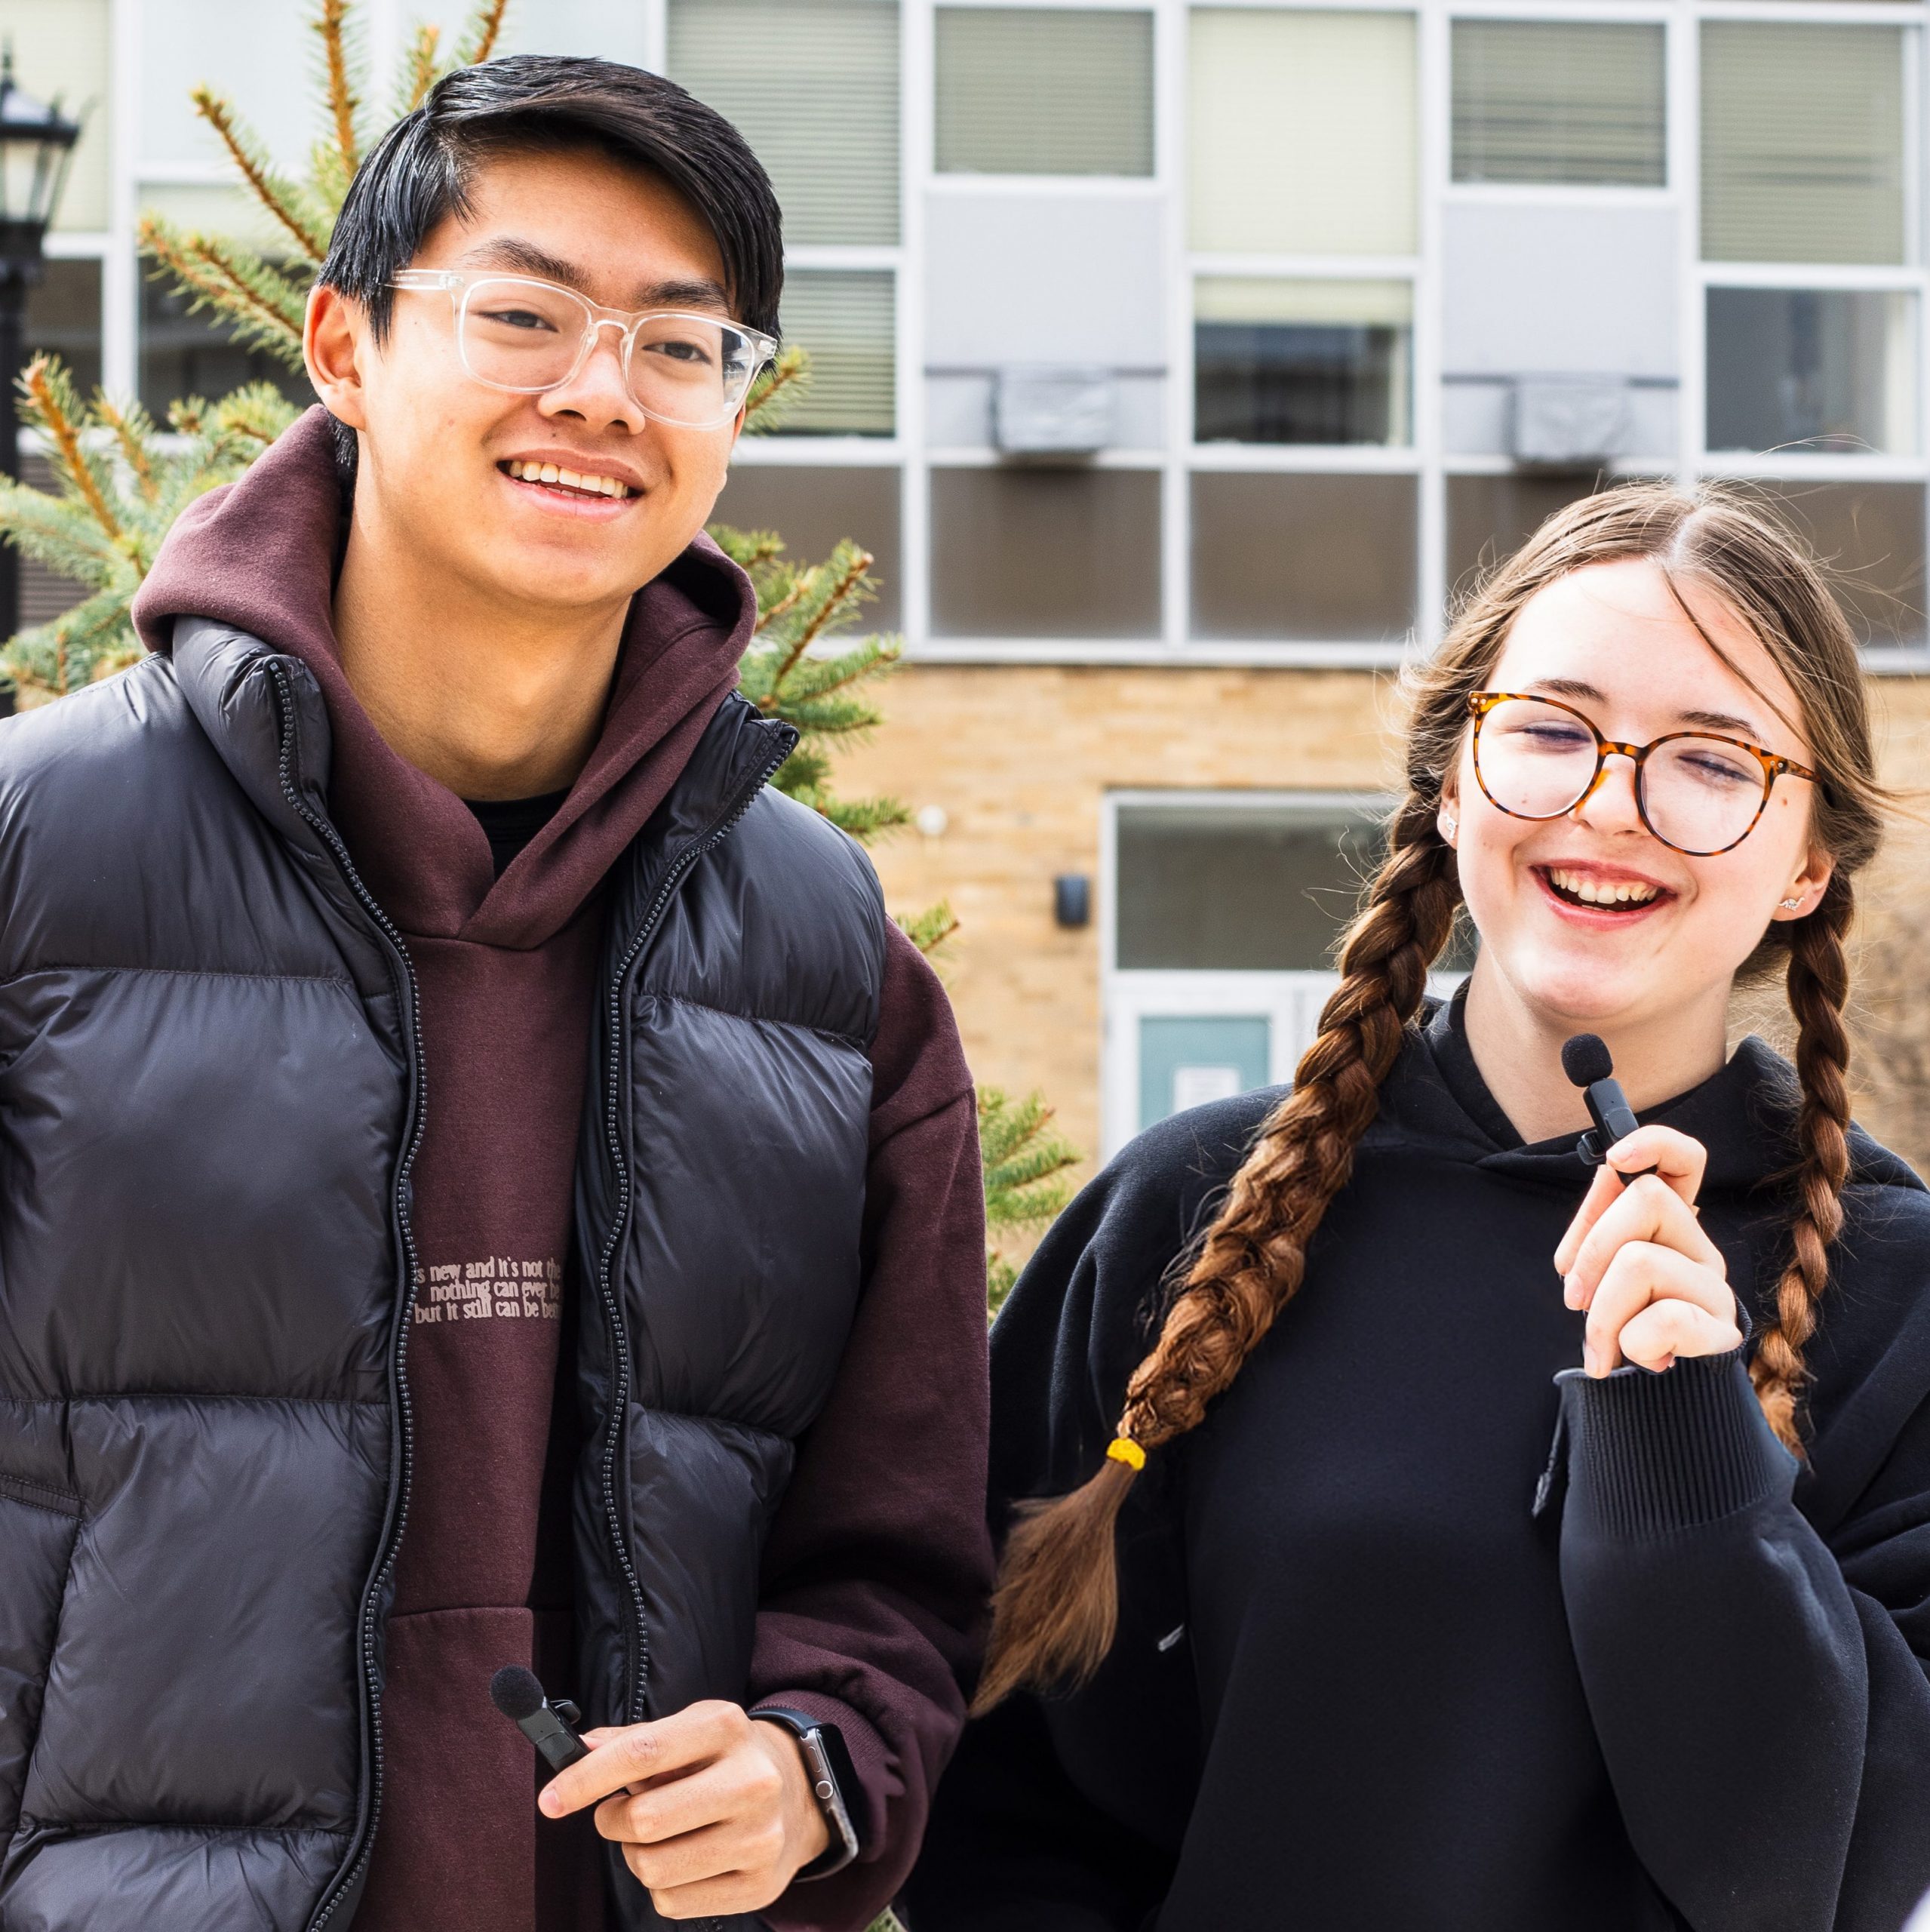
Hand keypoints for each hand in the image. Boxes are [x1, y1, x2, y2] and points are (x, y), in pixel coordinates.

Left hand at [536, 1699, 829, 1918]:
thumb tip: (578, 1751)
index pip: (641, 1753)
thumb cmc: (724, 1758)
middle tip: (617, 1815)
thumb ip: (632, 1740)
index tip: (550, 1799)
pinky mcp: (759, 1884)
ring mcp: (760, 1837)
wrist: (798, 1792)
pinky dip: (662, 1886)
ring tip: (657, 1837)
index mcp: (725, 1727)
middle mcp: (750, 1780)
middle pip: (644, 1819)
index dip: (586, 1779)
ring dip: (636, 1856)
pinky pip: (673, 1903)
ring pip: (653, 1868)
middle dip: (612, 1821)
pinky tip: (684, 1859)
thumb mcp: (688, 1729)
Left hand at [1553, 1124, 1742, 1377]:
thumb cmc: (1623, 1320)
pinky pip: (1665, 1317)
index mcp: (1671, 1223)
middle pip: (1649, 1200)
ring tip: (1599, 1344)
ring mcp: (1715, 1285)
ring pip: (1641, 1262)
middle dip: (1592, 1250)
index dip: (1654, 1144)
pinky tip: (1635, 1357)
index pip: (1684, 1159)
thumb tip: (1608, 1177)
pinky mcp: (1721, 1329)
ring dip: (1602, 1312)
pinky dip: (1632, 1341)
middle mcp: (1700, 1245)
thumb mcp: (1601, 1270)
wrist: (1658, 1389)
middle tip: (1573, 1299)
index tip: (1614, 1159)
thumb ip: (1601, 1223)